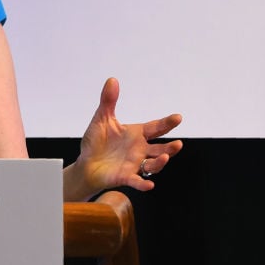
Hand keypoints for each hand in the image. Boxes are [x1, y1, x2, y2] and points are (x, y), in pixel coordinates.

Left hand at [65, 77, 182, 200]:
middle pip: (160, 149)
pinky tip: (149, 185)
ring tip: (165, 157)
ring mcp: (134, 164)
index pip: (155, 127)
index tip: (178, 117)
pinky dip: (143, 184)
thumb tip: (112, 79)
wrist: (85, 163)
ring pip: (153, 165)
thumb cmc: (96, 141)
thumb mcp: (102, 118)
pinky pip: (137, 181)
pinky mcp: (125, 177)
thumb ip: (108, 101)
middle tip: (178, 143)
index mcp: (136, 134)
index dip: (167, 123)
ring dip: (160, 162)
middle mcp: (139, 150)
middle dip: (170, 148)